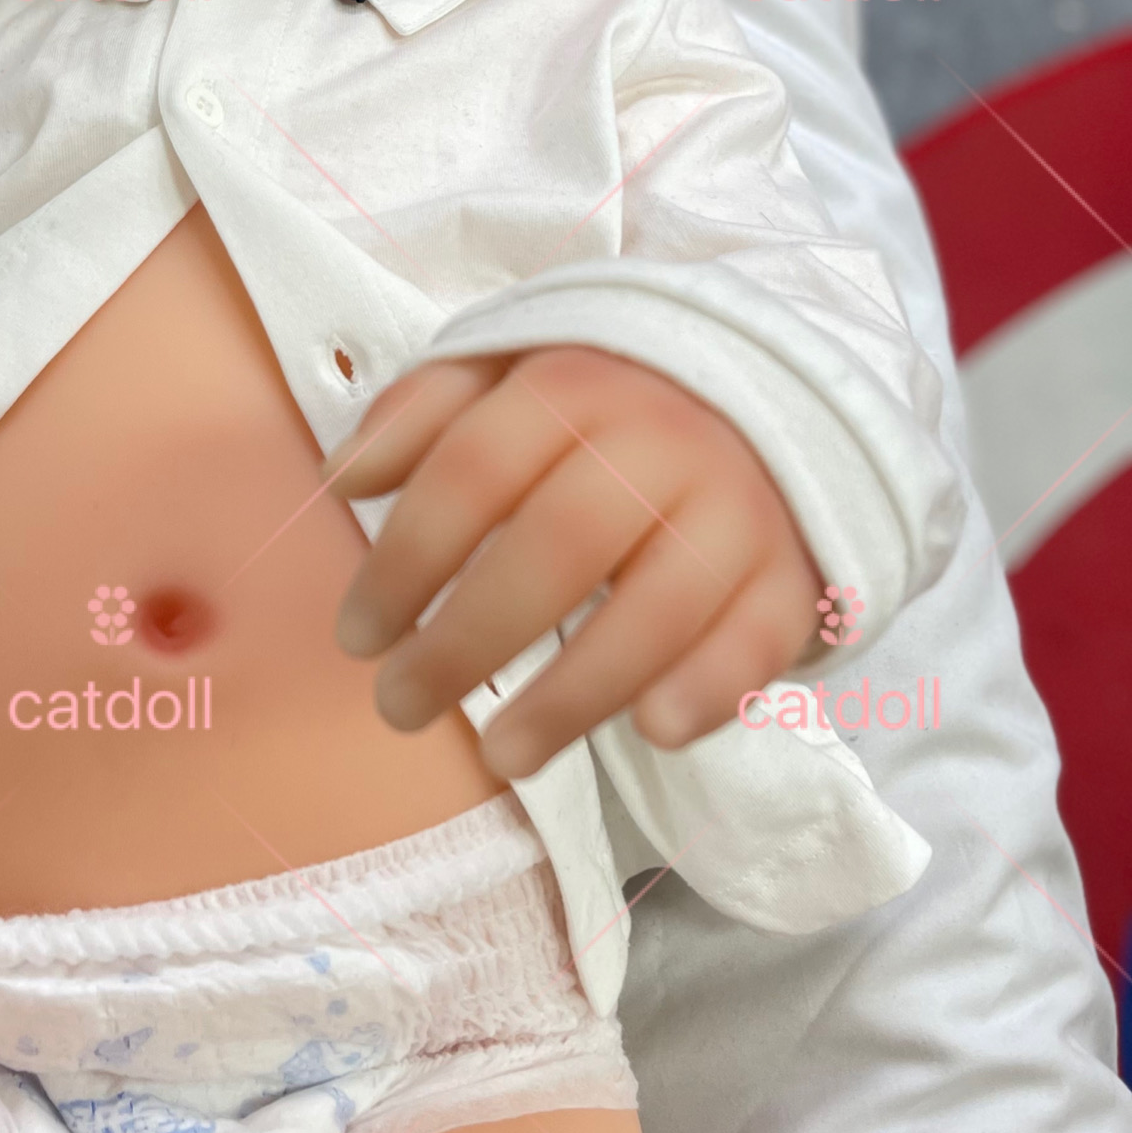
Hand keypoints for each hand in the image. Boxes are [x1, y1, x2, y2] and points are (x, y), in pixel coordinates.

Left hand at [326, 346, 820, 777]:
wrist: (771, 402)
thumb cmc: (604, 410)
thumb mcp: (506, 378)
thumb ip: (419, 416)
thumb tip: (340, 478)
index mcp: (573, 386)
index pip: (472, 471)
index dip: (405, 559)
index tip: (356, 635)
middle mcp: (660, 441)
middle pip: (557, 545)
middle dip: (467, 639)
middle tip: (399, 706)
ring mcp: (735, 509)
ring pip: (656, 607)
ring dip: (571, 693)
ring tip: (500, 754)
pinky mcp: (791, 574)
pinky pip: (756, 639)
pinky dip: (709, 687)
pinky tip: (652, 730)